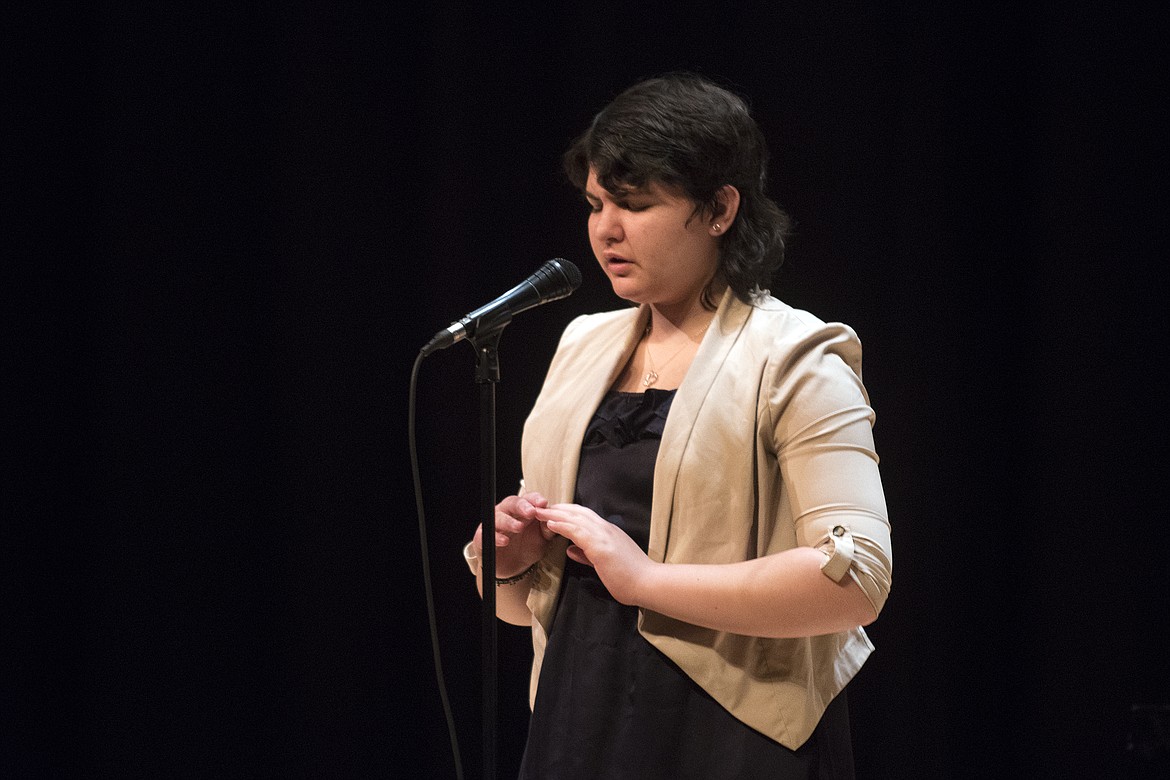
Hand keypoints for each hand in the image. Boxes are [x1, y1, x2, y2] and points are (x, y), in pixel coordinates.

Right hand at [472, 492, 553, 577]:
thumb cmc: (527, 547)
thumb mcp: (542, 539)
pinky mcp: (483, 537)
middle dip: (522, 506)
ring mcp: (494, 524)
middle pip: (512, 503)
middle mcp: (508, 513)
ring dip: (509, 521)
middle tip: (531, 512)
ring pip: (499, 517)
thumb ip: (548, 529)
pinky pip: (488, 534)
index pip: (528, 498)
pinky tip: (505, 541)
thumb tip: (554, 520)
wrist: (514, 567)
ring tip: (519, 527)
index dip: (535, 499)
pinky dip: (496, 537)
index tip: (543, 503)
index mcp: (523, 510)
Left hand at [535, 503, 653, 604]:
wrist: (649, 583)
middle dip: (558, 508)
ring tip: (539, 512)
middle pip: (578, 512)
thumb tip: (570, 550)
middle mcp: (606, 529)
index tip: (553, 512)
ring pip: (575, 518)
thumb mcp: (605, 563)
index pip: (585, 516)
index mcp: (609, 532)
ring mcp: (604, 535)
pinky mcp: (600, 546)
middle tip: (541, 507)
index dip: (568, 512)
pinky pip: (577, 531)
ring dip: (555, 514)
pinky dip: (562, 525)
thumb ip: (587, 555)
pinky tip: (550, 524)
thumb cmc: (631, 577)